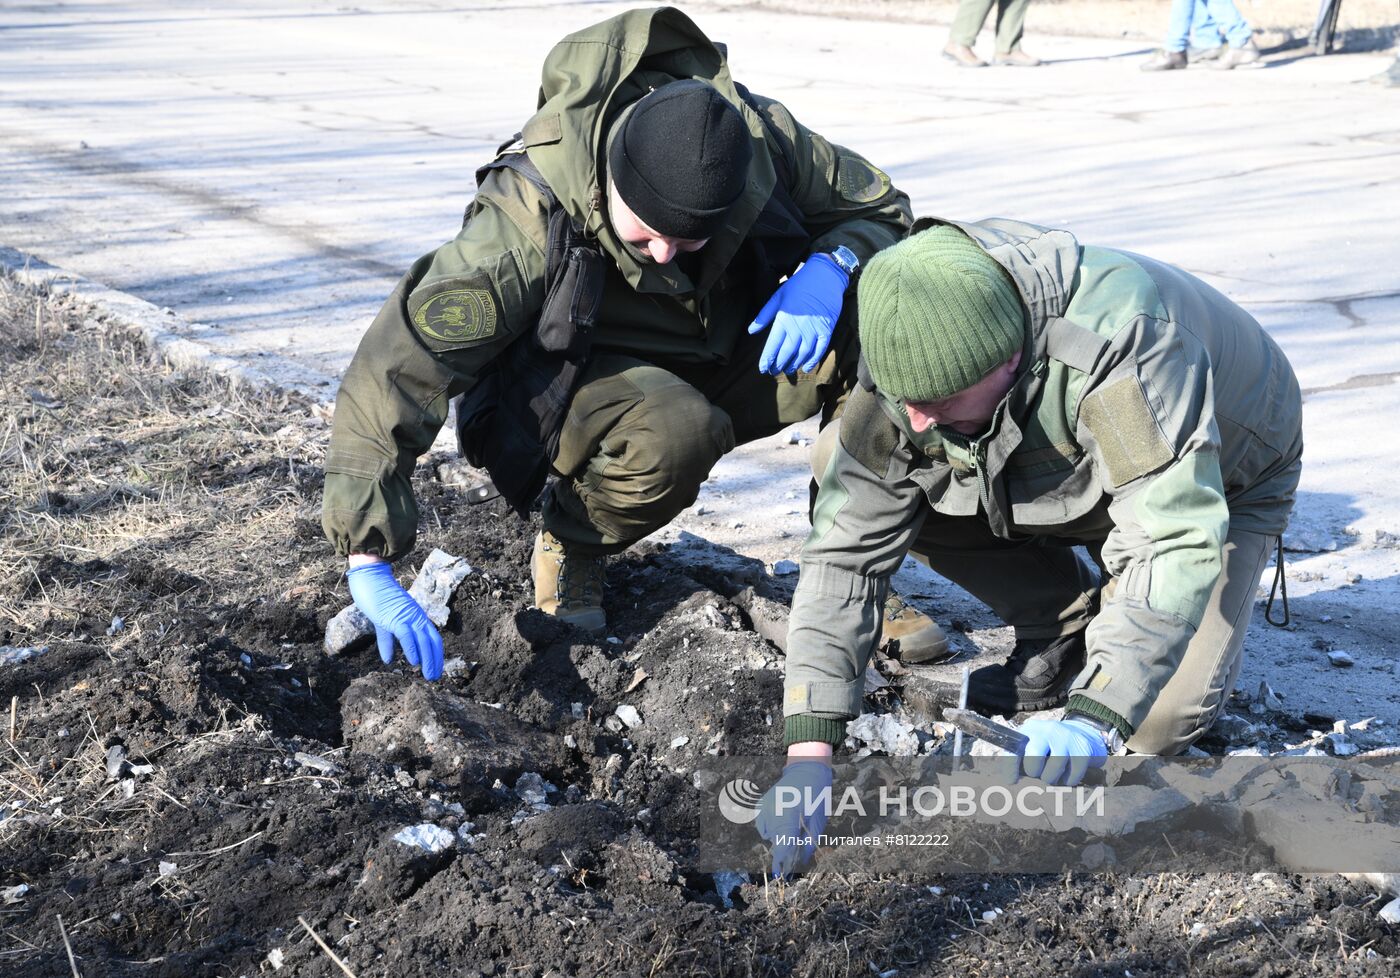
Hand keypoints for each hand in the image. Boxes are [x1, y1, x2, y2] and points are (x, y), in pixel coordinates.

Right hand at [346, 562, 443, 680]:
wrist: (370, 578)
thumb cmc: (377, 598)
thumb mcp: (384, 623)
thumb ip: (388, 641)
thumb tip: (388, 661)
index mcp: (417, 617)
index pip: (433, 638)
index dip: (436, 655)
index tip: (436, 670)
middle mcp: (416, 617)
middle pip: (431, 641)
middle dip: (435, 661)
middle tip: (435, 678)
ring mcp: (407, 616)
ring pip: (422, 640)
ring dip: (427, 659)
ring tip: (428, 675)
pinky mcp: (394, 616)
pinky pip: (406, 634)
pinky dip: (411, 649)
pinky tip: (414, 662)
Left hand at [748, 253, 848, 375]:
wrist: (825, 276)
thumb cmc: (799, 285)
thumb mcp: (778, 297)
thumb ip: (764, 315)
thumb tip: (751, 330)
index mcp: (783, 319)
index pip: (772, 345)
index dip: (767, 359)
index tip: (763, 368)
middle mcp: (797, 327)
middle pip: (786, 352)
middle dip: (778, 364)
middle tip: (774, 372)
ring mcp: (813, 330)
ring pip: (802, 354)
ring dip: (794, 364)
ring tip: (788, 370)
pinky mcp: (826, 330)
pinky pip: (819, 350)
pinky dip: (813, 360)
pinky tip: (807, 367)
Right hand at [754, 760, 832, 877]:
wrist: (807, 772)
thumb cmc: (817, 798)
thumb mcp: (817, 823)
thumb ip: (807, 844)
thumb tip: (798, 862)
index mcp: (789, 815)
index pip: (782, 845)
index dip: (782, 862)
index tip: (781, 875)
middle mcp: (772, 810)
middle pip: (775, 840)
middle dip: (784, 848)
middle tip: (795, 846)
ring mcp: (764, 806)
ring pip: (767, 833)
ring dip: (777, 836)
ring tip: (791, 826)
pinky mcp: (761, 804)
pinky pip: (763, 824)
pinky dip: (771, 827)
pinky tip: (781, 820)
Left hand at [1018, 717, 1107, 786]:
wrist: (1084, 732)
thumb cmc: (1050, 746)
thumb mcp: (1034, 746)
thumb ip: (1022, 760)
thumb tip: (1012, 782)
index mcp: (1029, 730)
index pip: (1015, 749)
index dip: (1010, 767)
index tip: (1011, 781)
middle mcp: (1046, 730)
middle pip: (1034, 757)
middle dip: (1034, 771)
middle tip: (1038, 773)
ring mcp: (1066, 737)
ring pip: (1054, 768)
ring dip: (1052, 778)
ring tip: (1052, 775)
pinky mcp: (1082, 748)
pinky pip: (1072, 775)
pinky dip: (1068, 780)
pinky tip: (1067, 774)